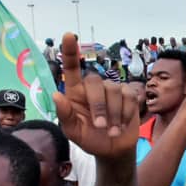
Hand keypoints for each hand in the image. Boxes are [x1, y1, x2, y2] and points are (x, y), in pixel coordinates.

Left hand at [54, 33, 140, 158]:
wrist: (112, 150)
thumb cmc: (89, 139)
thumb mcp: (73, 132)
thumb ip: (65, 115)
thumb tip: (56, 95)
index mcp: (75, 92)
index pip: (71, 68)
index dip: (69, 51)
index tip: (68, 35)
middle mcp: (93, 87)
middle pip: (95, 81)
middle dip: (98, 105)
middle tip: (99, 127)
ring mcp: (112, 89)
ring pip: (114, 90)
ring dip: (113, 114)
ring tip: (111, 131)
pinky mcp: (129, 95)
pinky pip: (129, 97)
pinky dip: (125, 114)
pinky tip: (121, 126)